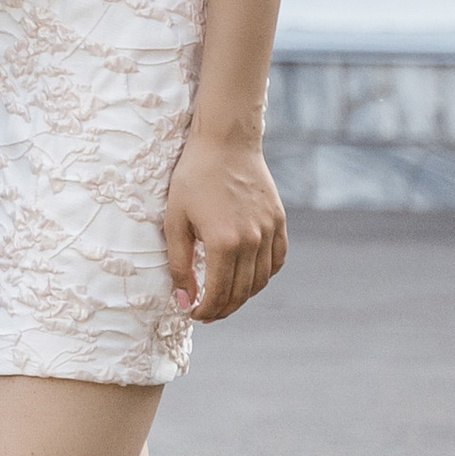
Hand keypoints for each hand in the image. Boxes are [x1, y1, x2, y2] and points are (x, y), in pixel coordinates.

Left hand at [161, 132, 287, 322]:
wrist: (226, 141)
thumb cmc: (193, 177)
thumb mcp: (175, 220)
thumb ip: (179, 264)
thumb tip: (183, 299)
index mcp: (224, 243)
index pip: (218, 293)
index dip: (204, 310)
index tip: (193, 313)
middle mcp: (252, 241)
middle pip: (241, 292)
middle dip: (222, 308)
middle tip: (206, 312)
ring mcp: (270, 231)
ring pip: (260, 280)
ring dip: (242, 296)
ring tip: (224, 298)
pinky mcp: (279, 222)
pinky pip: (276, 261)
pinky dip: (263, 275)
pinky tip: (248, 277)